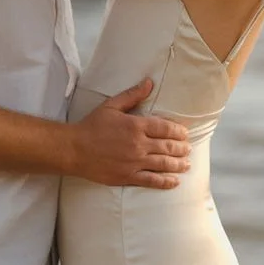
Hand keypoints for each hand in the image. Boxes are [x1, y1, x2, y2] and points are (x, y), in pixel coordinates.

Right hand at [69, 80, 190, 188]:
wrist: (74, 149)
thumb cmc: (92, 126)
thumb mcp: (111, 106)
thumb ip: (132, 95)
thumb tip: (149, 83)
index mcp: (136, 126)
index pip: (165, 128)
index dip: (178, 131)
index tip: (185, 133)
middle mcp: (138, 145)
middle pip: (168, 147)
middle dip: (182, 148)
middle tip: (188, 149)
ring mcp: (134, 162)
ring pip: (164, 164)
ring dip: (179, 164)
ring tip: (187, 164)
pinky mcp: (128, 177)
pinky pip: (152, 180)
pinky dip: (166, 181)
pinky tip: (175, 181)